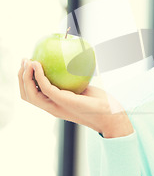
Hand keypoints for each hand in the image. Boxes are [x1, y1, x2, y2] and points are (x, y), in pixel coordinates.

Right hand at [18, 59, 133, 137]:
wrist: (110, 114)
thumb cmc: (99, 102)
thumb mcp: (82, 89)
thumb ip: (73, 81)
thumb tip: (71, 61)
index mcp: (54, 106)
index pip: (32, 96)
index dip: (25, 82)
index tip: (27, 65)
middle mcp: (52, 108)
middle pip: (27, 95)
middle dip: (21, 77)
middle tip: (24, 60)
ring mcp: (56, 106)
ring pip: (31, 93)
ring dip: (25, 76)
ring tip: (28, 61)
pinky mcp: (63, 101)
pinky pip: (45, 87)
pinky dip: (38, 76)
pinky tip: (38, 65)